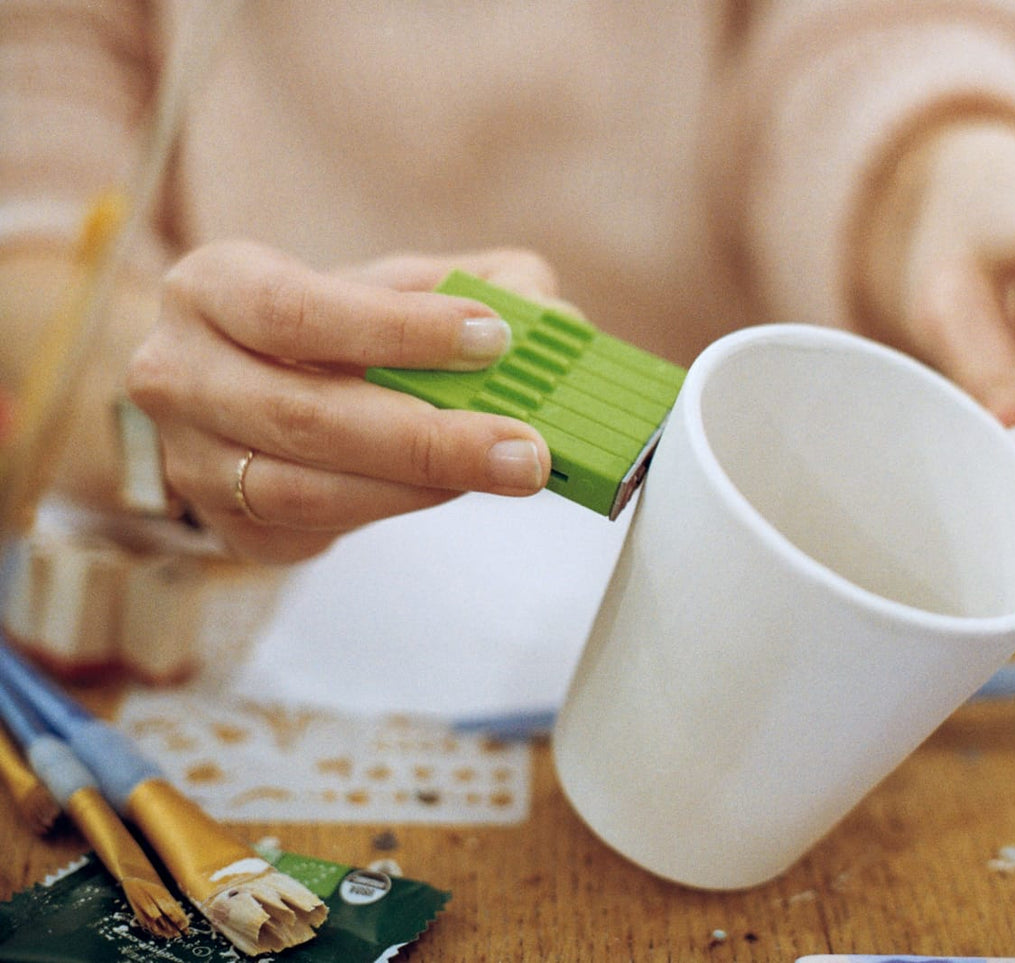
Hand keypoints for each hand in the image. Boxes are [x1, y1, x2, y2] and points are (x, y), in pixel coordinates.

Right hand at [126, 241, 557, 561]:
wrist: (254, 385)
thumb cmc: (338, 324)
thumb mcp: (399, 283)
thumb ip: (480, 284)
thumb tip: (553, 319)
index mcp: (212, 287)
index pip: (295, 312)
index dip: (397, 330)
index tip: (495, 339)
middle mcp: (177, 374)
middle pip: (305, 417)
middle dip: (430, 438)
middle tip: (527, 449)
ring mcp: (192, 461)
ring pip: (306, 489)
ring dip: (419, 485)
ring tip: (505, 470)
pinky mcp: (228, 526)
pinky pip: (316, 529)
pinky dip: (393, 509)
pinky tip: (448, 487)